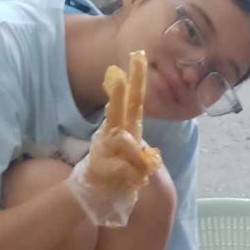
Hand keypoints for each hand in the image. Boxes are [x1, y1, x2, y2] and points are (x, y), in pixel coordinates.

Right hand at [67, 52, 161, 226]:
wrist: (98, 193)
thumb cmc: (120, 173)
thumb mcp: (136, 158)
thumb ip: (143, 152)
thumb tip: (151, 158)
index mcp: (125, 128)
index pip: (133, 100)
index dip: (136, 79)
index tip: (138, 55)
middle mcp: (112, 133)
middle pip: (116, 109)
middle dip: (116, 92)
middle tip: (117, 75)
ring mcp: (102, 147)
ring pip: (123, 142)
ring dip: (136, 160)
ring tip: (140, 175)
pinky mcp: (98, 165)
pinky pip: (123, 167)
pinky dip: (132, 176)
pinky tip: (134, 182)